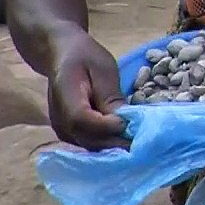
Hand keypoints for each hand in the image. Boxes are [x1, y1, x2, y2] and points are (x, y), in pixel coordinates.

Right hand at [46, 31, 128, 149]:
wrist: (62, 57)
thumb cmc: (84, 57)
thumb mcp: (102, 68)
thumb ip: (110, 96)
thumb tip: (124, 122)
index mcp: (65, 96)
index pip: (82, 120)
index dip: (107, 126)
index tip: (130, 124)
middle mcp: (60, 119)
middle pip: (88, 140)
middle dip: (117, 143)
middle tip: (144, 143)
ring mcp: (63, 130)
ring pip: (90, 147)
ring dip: (114, 147)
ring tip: (138, 143)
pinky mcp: (70, 135)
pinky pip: (90, 145)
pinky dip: (108, 145)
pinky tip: (125, 140)